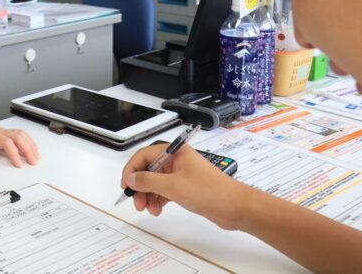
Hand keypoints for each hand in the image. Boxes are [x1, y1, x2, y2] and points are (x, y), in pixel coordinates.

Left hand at [0, 117, 39, 166]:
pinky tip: (31, 146)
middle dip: (28, 150)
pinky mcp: (3, 131)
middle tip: (33, 162)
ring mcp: (2, 130)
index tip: (19, 164)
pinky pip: (19, 133)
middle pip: (18, 137)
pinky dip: (27, 139)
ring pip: (20, 134)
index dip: (14, 154)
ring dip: (30, 144)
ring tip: (36, 156)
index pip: (7, 143)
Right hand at [120, 143, 253, 229]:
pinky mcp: (185, 187)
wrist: (236, 207)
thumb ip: (148, 181)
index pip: (144, 155)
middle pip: (148, 170)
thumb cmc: (210, 191)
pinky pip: (164, 191)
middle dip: (140, 186)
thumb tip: (131, 178)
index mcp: (175, 152)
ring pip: (155, 182)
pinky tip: (157, 209)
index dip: (132, 170)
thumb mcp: (173, 186)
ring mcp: (181, 174)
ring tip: (149, 209)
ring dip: (149, 196)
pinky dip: (158, 199)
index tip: (125, 185)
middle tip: (137, 202)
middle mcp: (177, 160)